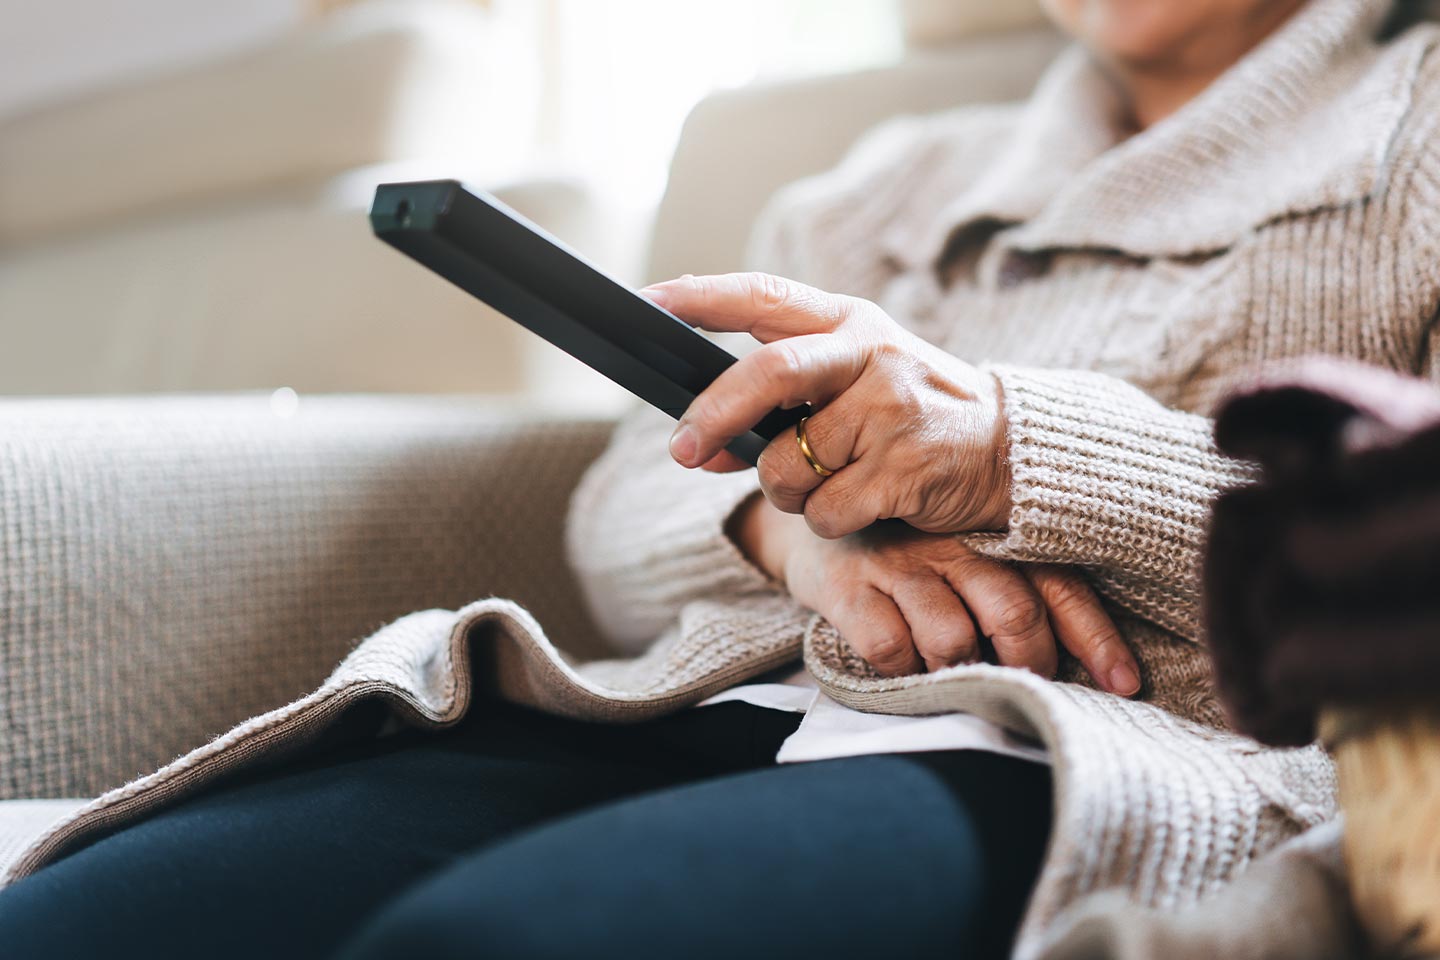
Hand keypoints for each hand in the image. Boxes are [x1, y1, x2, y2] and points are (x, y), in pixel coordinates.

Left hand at [645, 272, 1011, 538]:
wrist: (1009, 450)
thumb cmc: (909, 415)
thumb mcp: (853, 384)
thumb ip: (779, 405)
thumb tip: (697, 447)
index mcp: (848, 322)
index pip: (763, 296)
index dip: (700, 297)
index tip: (646, 305)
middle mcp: (870, 354)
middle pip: (769, 374)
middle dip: (714, 414)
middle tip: (681, 449)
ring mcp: (891, 409)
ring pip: (788, 464)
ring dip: (789, 492)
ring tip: (830, 483)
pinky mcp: (905, 466)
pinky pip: (826, 510)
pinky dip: (829, 521)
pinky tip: (865, 504)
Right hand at [732, 495, 1140, 692]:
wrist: (814, 526)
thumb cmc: (909, 552)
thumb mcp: (968, 554)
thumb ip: (1018, 590)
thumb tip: (1091, 666)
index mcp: (991, 535)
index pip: (1059, 587)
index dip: (1096, 640)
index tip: (1124, 686)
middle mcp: (950, 543)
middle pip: (1013, 613)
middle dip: (1027, 666)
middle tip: (1022, 689)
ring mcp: (898, 564)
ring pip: (952, 638)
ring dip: (959, 674)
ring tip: (954, 678)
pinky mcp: (848, 589)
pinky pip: (889, 648)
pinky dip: (903, 674)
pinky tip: (903, 671)